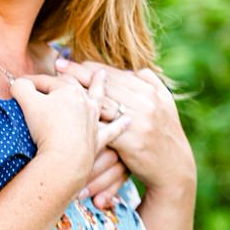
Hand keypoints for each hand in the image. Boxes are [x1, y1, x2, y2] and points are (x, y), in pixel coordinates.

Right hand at [11, 70, 128, 194]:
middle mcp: (85, 103)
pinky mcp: (98, 139)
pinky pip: (113, 130)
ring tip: (102, 77)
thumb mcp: (27, 102)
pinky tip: (128, 120)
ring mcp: (94, 120)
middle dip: (70, 75)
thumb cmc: (46, 128)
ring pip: (98, 100)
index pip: (48, 81)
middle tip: (68, 66)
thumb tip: (20, 83)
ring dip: (100, 87)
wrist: (65, 158)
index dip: (31, 82)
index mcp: (68, 91)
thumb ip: (22, 87)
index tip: (20, 84)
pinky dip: (120, 125)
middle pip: (76, 85)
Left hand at [58, 59, 195, 194]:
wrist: (174, 168)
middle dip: (79, 73)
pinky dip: (83, 118)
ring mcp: (139, 121)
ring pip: (102, 101)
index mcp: (151, 92)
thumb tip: (135, 69)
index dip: (91, 67)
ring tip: (56, 83)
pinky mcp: (130, 141)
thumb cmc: (165, 135)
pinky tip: (65, 112)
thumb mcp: (166, 105)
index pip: (116, 75)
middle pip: (106, 84)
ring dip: (77, 92)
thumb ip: (151, 85)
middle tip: (57, 64)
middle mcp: (146, 103)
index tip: (71, 60)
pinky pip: (102, 126)